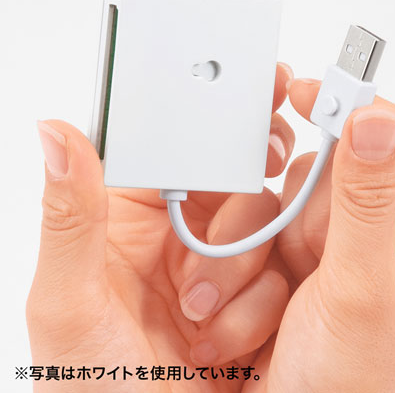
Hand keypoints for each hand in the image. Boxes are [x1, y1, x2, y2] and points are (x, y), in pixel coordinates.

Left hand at [27, 64, 295, 391]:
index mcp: (129, 216)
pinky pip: (281, 263)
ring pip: (264, 214)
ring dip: (247, 256)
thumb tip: (56, 132)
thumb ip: (70, 218)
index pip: (171, 143)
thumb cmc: (96, 386)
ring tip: (205, 309)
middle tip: (267, 154)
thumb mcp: (70, 305)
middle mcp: (180, 230)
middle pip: (229, 169)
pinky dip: (263, 292)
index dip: (207, 113)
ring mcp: (221, 260)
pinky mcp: (253, 289)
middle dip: (251, 164)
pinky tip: (230, 334)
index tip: (247, 88)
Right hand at [265, 79, 394, 391]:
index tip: (317, 93)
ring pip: (306, 187)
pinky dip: (266, 238)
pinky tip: (273, 284)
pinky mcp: (307, 250)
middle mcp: (391, 233)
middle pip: (347, 163)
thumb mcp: (361, 291)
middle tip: (304, 243)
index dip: (365, 112)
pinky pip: (279, 212)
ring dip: (285, 226)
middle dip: (313, 198)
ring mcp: (344, 241)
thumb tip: (376, 120)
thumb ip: (366, 202)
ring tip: (288, 283)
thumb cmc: (349, 386)